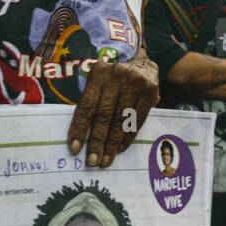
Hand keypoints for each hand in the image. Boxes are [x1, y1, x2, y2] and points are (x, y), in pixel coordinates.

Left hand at [68, 52, 159, 166]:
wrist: (142, 64)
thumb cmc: (113, 79)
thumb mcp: (99, 81)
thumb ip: (92, 100)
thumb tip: (79, 134)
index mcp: (99, 73)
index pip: (86, 105)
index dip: (80, 128)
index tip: (75, 148)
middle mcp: (117, 76)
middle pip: (104, 115)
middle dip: (97, 141)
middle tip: (92, 161)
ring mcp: (135, 84)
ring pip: (121, 120)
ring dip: (113, 143)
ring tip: (106, 159)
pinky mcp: (150, 92)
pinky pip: (137, 120)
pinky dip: (128, 137)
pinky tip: (121, 148)